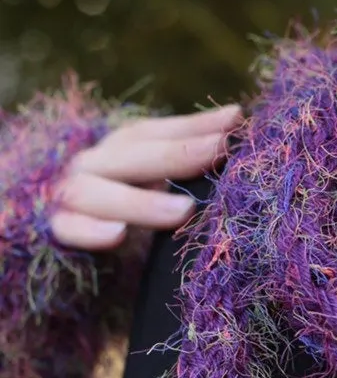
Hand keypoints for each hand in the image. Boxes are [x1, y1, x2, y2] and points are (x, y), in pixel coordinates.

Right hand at [48, 104, 243, 250]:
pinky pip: (69, 229)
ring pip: (94, 190)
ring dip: (140, 201)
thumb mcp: (158, 193)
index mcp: (119, 152)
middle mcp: (94, 166)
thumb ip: (188, 171)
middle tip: (218, 150)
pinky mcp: (58, 231)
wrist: (71, 256)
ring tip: (184, 210)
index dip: (194, 126)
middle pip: (129, 155)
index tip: (235, 120)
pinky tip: (117, 234)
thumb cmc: (124, 221)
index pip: (155, 133)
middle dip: (176, 153)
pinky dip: (90, 231)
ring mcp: (70, 197)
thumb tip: (236, 138)